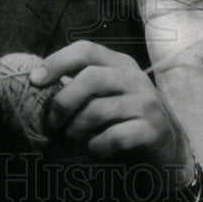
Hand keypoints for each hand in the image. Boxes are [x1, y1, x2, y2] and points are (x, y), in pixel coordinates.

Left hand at [28, 41, 192, 181]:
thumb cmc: (125, 119)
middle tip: (53, 123)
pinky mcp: (152, 129)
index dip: (57, 62)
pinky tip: (95, 151)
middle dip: (64, 101)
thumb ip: (80, 86)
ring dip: (76, 130)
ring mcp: (146, 102)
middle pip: (91, 77)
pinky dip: (97, 147)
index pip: (86, 50)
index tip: (34, 80)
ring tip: (71, 141)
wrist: (167, 147)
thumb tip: (37, 84)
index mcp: (119, 63)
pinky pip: (115, 136)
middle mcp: (134, 78)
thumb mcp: (106, 95)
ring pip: (99, 110)